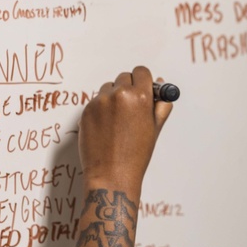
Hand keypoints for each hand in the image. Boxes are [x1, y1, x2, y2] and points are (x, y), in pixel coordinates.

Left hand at [78, 66, 172, 189]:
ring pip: (108, 88)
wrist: (111, 175)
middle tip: (131, 108)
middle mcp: (119, 95)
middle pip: (124, 77)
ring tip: (118, 122)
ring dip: (113, 97)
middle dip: (129, 88)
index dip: (144, 81)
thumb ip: (160, 105)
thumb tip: (161, 88)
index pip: (141, 72)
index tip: (143, 89)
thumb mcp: (155, 128)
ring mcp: (100, 102)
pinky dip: (101, 109)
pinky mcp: (86, 110)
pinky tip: (106, 128)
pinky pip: (96, 101)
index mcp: (140, 97)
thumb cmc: (135, 155)